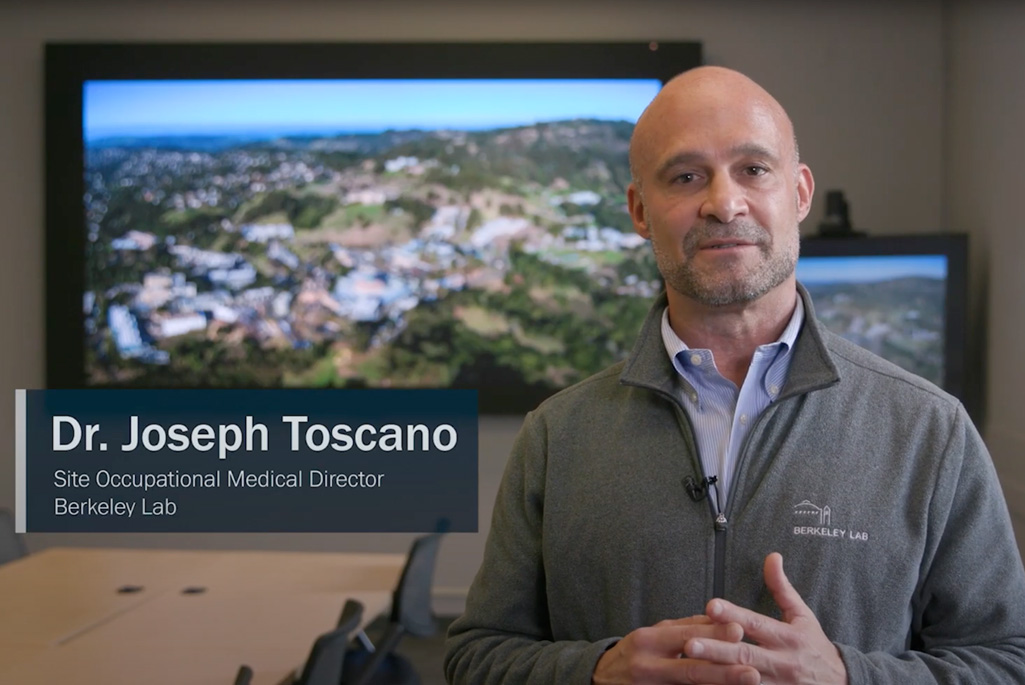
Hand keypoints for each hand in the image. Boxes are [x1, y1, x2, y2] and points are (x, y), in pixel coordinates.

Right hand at [592, 615, 759, 684]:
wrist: (601, 679)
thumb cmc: (635, 652)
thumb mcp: (653, 634)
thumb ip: (684, 628)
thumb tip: (719, 619)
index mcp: (647, 640)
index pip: (685, 636)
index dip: (713, 635)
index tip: (740, 631)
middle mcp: (646, 665)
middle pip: (689, 669)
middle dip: (722, 671)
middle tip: (752, 671)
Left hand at [683, 553, 847, 684]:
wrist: (841, 684)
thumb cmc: (814, 646)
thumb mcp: (802, 616)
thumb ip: (782, 588)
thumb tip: (772, 556)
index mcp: (787, 637)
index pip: (757, 624)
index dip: (734, 615)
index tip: (711, 606)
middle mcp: (782, 661)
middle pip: (745, 654)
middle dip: (716, 649)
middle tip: (689, 643)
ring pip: (744, 679)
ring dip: (717, 673)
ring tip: (691, 665)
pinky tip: (703, 683)